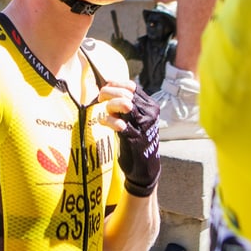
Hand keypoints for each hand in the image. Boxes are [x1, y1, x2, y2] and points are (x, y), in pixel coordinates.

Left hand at [100, 81, 160, 196]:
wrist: (145, 166)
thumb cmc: (137, 139)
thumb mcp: (137, 118)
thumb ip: (127, 104)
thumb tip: (109, 87)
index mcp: (151, 106)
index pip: (132, 87)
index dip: (116, 84)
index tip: (106, 87)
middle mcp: (150, 114)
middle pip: (127, 94)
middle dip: (109, 92)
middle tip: (100, 98)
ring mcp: (143, 127)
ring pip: (125, 105)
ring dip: (110, 105)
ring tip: (105, 112)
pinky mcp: (135, 139)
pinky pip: (120, 124)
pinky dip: (109, 121)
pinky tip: (103, 122)